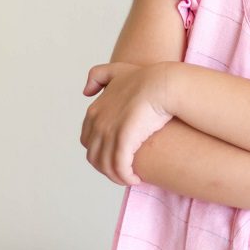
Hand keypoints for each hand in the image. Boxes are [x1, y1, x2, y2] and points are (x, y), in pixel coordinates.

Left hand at [80, 61, 172, 185]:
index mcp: (94, 111)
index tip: (116, 154)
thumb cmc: (146, 77)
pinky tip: (135, 178)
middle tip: (123, 169)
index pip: (88, 141)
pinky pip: (119, 167)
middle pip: (95, 156)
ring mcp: (108, 132)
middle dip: (107, 166)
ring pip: (106, 165)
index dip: (101, 151)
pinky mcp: (123, 140)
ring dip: (116, 176)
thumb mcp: (116, 70)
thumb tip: (85, 93)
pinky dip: (125, 177)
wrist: (164, 83)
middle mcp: (97, 123)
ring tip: (129, 177)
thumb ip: (97, 76)